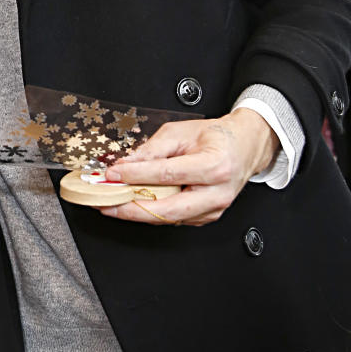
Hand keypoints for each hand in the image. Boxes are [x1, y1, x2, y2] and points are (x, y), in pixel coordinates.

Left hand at [100, 108, 277, 225]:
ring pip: (168, 219)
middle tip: (105, 203)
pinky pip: (175, 219)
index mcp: (214, 165)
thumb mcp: (180, 132)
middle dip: (131, 209)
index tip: (112, 174)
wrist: (245, 146)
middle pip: (167, 210)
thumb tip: (125, 164)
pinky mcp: (207, 217)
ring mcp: (213, 209)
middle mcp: (216, 192)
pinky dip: (152, 213)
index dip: (135, 176)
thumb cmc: (216, 137)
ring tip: (112, 205)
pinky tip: (135, 205)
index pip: (166, 174)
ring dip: (137, 213)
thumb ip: (152, 150)